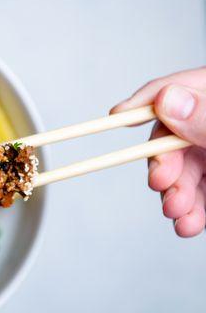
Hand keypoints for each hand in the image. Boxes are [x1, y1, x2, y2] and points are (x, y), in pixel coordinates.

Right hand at [111, 67, 205, 237]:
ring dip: (175, 196)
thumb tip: (167, 101)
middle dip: (163, 164)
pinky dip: (191, 212)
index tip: (116, 116)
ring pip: (184, 170)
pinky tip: (187, 223)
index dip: (145, 100)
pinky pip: (200, 194)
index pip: (181, 88)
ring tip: (176, 213)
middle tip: (160, 183)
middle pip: (175, 136)